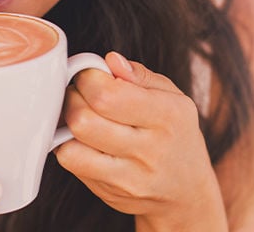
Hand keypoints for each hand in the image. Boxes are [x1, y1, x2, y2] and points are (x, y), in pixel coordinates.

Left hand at [55, 52, 226, 230]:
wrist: (187, 193)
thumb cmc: (175, 135)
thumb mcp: (173, 98)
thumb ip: (140, 75)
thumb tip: (110, 60)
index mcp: (168, 116)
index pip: (108, 95)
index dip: (88, 78)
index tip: (91, 75)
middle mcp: (150, 149)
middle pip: (83, 119)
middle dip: (73, 98)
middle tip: (81, 94)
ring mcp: (129, 177)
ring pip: (71, 145)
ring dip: (66, 124)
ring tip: (81, 115)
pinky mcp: (109, 193)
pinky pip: (71, 163)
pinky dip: (67, 145)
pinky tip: (82, 139)